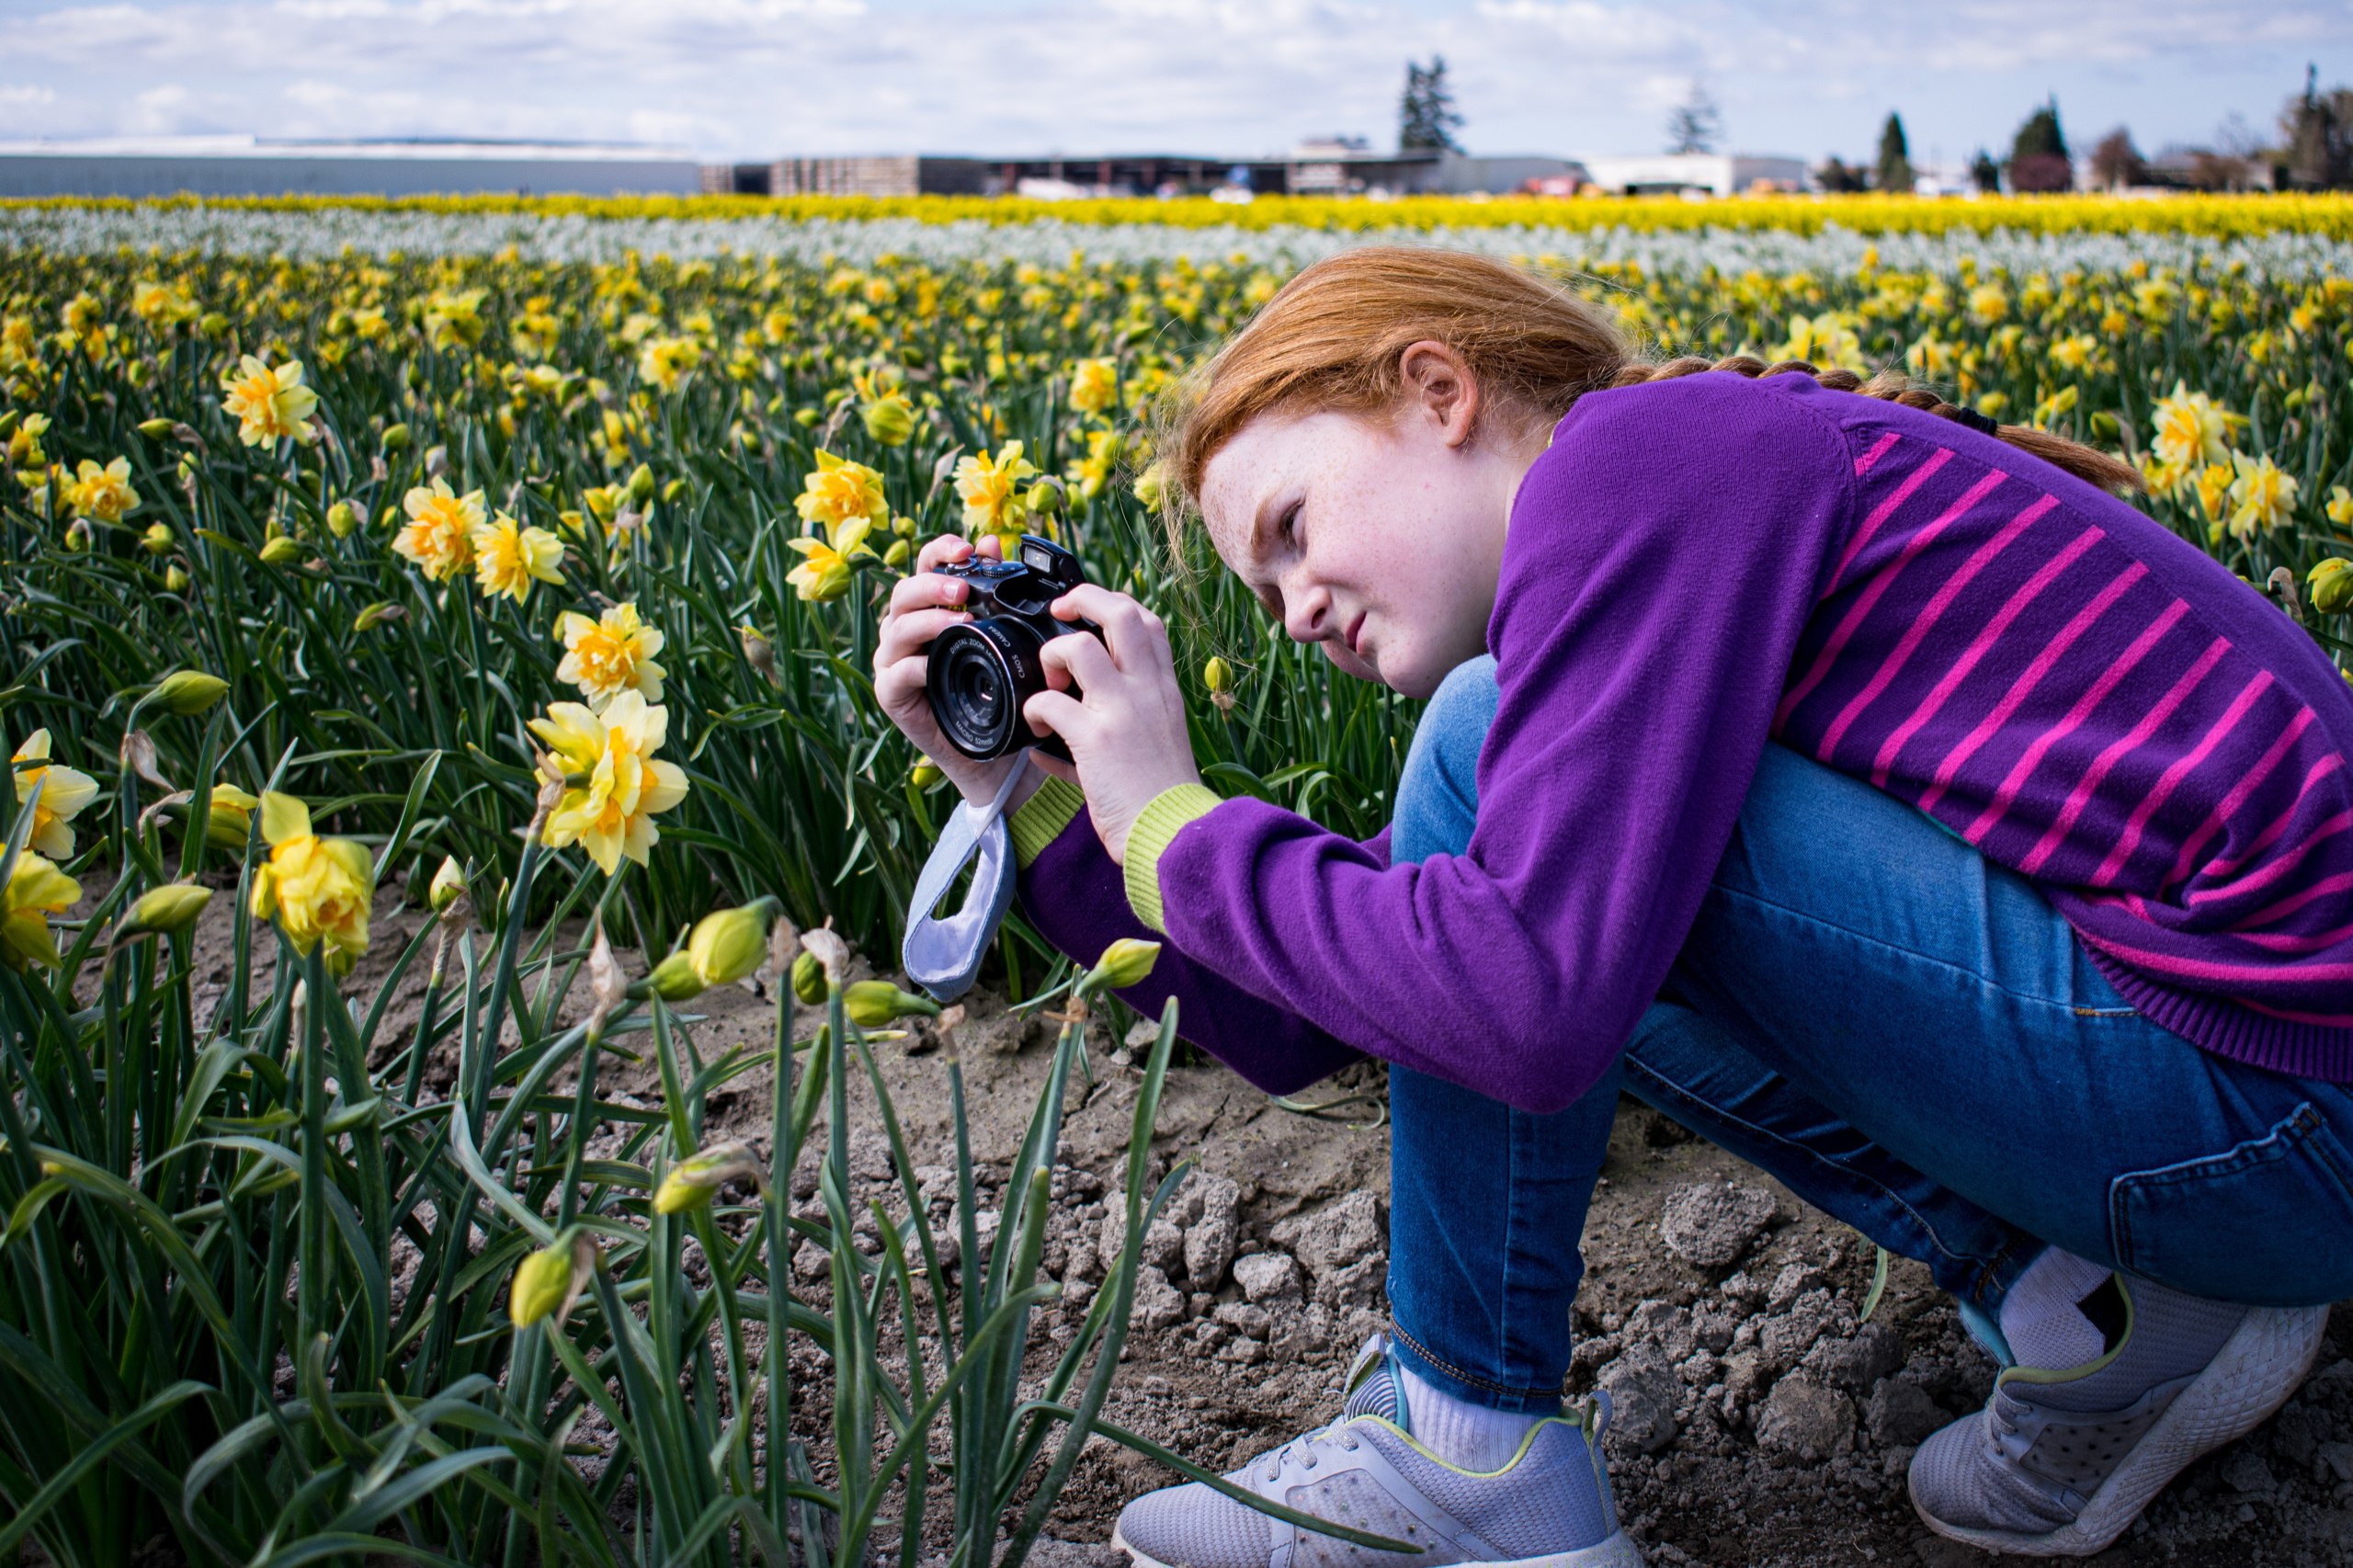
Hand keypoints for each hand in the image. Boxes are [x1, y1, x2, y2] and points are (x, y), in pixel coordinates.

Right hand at [873, 532, 1058, 807]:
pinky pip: (896, 674)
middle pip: (905, 591)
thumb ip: (995, 590)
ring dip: (928, 620)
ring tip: (961, 622)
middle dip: (933, 584)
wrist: (994, 750)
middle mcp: (906, 629)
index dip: (941, 549)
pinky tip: (933, 665)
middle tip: (964, 588)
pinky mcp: (892, 694)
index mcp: (930, 606)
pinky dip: (915, 666)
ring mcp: (894, 660)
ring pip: (898, 628)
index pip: (926, 565)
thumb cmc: (998, 689)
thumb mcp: (1003, 635)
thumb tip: (993, 542)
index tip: (969, 547)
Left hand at [1022, 583, 1201, 863]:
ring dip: (1051, 656)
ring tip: (1048, 683)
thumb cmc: (1163, 798)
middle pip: (1120, 613)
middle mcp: (1147, 689)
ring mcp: (1122, 710)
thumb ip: (1121, 725)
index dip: (1114, 605)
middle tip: (1058, 615)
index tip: (1088, 616)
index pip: (1148, 622)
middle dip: (1082, 599)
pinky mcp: (1095, 738)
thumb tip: (1057, 739)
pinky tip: (1034, 731)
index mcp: (1165, 689)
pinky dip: (1032, 710)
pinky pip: (1048, 703)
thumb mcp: (1159, 744)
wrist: (1173, 833)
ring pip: (1077, 646)